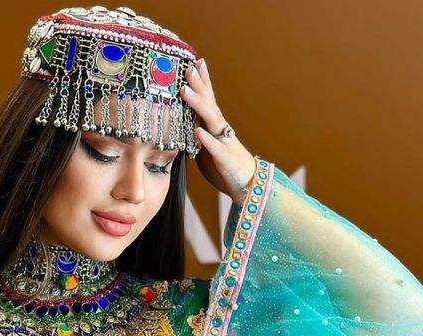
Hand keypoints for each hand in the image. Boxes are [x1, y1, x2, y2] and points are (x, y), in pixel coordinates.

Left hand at [180, 58, 257, 204]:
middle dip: (199, 84)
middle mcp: (220, 130)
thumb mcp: (204, 148)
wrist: (247, 186)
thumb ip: (193, 136)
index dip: (201, 82)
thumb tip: (175, 127)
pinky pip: (215, 148)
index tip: (193, 61)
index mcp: (214, 127)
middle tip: (188, 67)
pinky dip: (206, 139)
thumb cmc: (223, 167)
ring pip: (212, 120)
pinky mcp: (226, 160)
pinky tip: (197, 131)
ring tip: (186, 91)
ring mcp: (224, 143)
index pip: (208, 100)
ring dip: (199, 104)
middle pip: (209, 103)